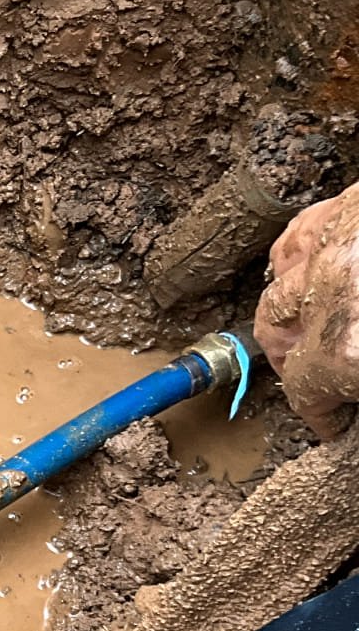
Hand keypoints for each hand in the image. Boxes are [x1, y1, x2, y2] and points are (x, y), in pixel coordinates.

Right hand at [254, 183, 358, 438]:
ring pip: (281, 281)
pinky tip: (312, 267)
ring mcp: (337, 243)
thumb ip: (353, 367)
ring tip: (308, 324)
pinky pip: (301, 231)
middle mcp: (328, 295)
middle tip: (316, 376)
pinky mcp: (350, 204)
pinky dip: (297, 254)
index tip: (330, 425)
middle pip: (279, 334)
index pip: (306, 392)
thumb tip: (348, 398)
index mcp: (346, 351)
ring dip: (288, 308)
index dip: (318, 415)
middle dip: (292, 359)